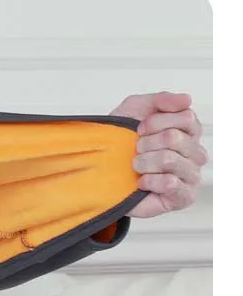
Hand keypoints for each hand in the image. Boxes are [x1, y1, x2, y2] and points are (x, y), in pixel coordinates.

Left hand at [110, 91, 208, 217]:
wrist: (101, 171)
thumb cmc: (121, 140)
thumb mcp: (136, 110)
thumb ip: (161, 100)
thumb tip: (186, 99)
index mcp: (188, 131)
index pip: (185, 117)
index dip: (155, 121)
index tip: (139, 128)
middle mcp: (194, 153)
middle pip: (174, 138)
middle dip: (145, 143)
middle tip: (136, 150)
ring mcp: (191, 175)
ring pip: (170, 159)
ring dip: (144, 162)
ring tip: (136, 166)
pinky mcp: (182, 197)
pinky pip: (171, 183)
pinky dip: (149, 181)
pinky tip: (142, 182)